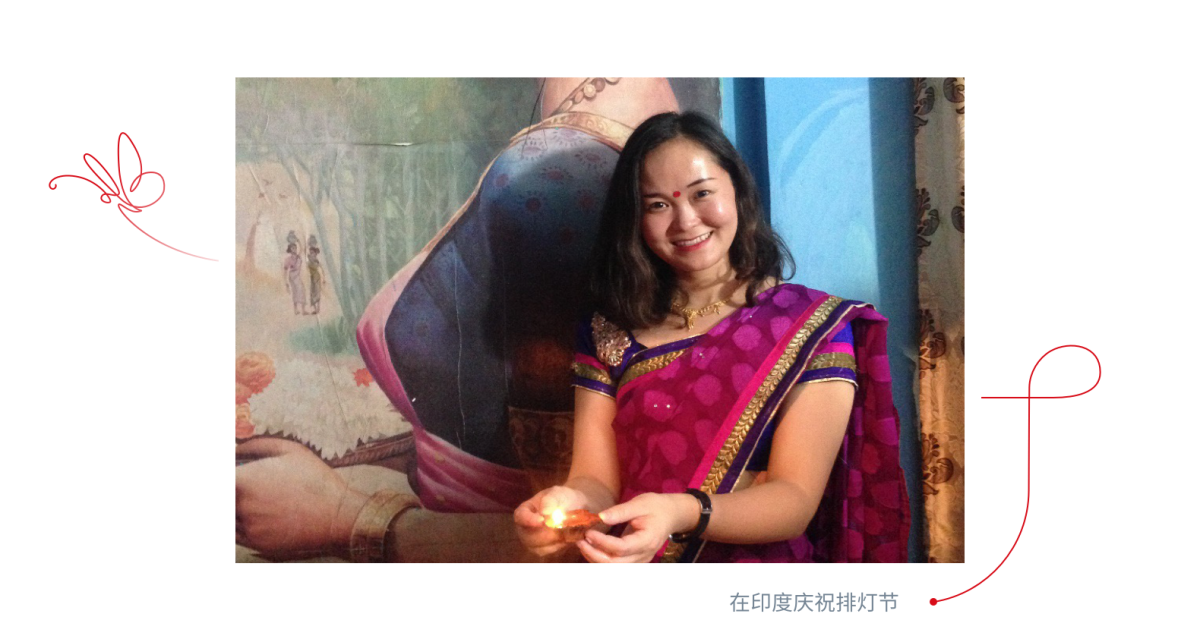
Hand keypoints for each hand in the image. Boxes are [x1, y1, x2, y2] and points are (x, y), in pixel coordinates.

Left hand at [236, 437, 368, 558]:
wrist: (338, 516)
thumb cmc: (315, 480)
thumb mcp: (291, 450)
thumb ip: (256, 445)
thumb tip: (236, 447)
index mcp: (245, 480)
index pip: (223, 479)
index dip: (229, 477)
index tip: (237, 476)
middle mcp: (242, 506)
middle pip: (226, 499)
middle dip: (234, 491)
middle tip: (248, 488)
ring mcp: (249, 527)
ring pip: (230, 517)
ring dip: (237, 508)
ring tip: (262, 501)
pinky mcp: (257, 543)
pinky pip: (237, 533)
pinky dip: (242, 523)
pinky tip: (262, 515)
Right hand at [513, 485, 587, 557]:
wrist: (573, 508)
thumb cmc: (562, 498)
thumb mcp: (558, 493)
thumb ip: (550, 501)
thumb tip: (544, 512)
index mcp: (524, 511)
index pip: (520, 517)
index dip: (529, 520)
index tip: (542, 520)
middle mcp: (524, 529)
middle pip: (529, 537)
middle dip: (546, 534)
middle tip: (561, 527)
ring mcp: (532, 542)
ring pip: (539, 548)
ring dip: (555, 540)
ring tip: (566, 530)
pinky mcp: (543, 550)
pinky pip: (550, 552)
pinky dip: (560, 545)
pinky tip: (567, 536)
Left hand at [579, 492, 696, 562]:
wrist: (671, 515)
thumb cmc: (656, 507)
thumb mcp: (640, 503)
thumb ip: (620, 512)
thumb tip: (600, 517)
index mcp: (647, 540)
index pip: (621, 548)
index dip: (602, 542)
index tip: (588, 531)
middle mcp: (644, 555)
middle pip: (615, 563)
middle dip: (594, 554)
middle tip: (580, 540)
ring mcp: (640, 560)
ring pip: (614, 568)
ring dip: (596, 559)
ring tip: (583, 543)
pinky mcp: (636, 561)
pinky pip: (616, 565)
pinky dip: (602, 559)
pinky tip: (592, 548)